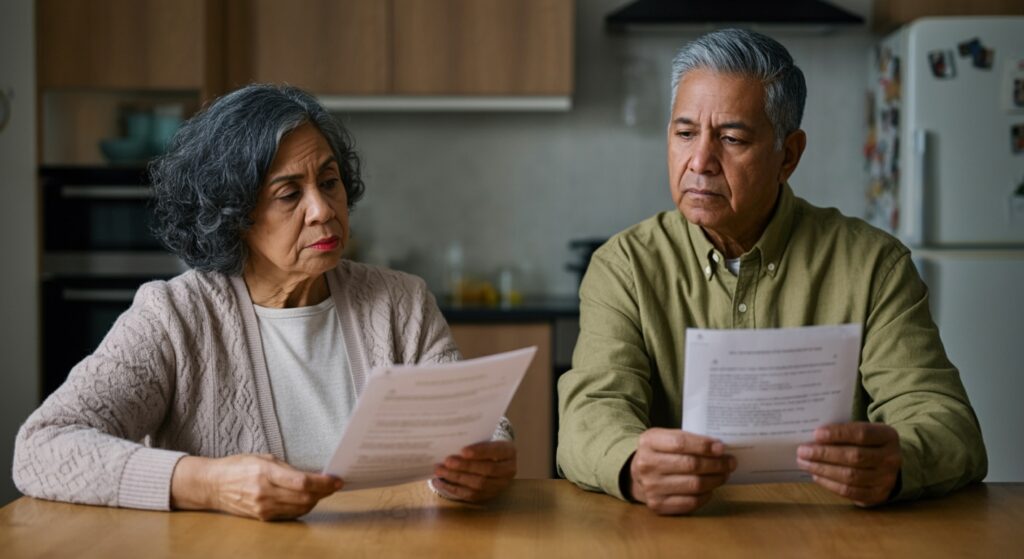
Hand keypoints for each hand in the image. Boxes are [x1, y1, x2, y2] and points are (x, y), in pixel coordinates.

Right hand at [171, 454, 342, 520]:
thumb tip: (313, 476)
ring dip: (316, 500)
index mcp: (265, 473)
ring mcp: (263, 507)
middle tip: (335, 485)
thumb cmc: (239, 466)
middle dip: (324, 492)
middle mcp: (265, 493)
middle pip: (305, 497)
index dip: (323, 483)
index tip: (336, 479)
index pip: (302, 482)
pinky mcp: (262, 517)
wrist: (213, 485)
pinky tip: (309, 498)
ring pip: (300, 507)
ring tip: (324, 491)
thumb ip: (288, 469)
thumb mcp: (264, 458)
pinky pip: (290, 514)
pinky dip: (303, 506)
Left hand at [431, 440, 515, 501]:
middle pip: (487, 470)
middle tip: (447, 461)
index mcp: (509, 452)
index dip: (480, 452)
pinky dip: (454, 489)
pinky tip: (441, 482)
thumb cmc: (486, 446)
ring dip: (457, 478)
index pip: (496, 451)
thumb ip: (474, 441)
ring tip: (440, 471)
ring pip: (479, 484)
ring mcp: (500, 485)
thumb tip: (451, 443)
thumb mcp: (486, 439)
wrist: (495, 460)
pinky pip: (471, 495)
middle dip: (465, 466)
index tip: (463, 450)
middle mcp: (508, 470)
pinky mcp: (489, 496)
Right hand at [627, 428, 735, 514]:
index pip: (680, 442)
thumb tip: (719, 448)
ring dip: (715, 480)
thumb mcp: (665, 437)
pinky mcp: (657, 505)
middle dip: (716, 464)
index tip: (721, 448)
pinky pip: (690, 502)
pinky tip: (710, 488)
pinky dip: (706, 495)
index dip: (704, 446)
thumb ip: (687, 439)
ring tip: (724, 474)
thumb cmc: (659, 453)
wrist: (636, 475)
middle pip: (690, 465)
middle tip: (730, 462)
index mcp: (648, 442)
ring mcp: (650, 487)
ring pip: (694, 485)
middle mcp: (646, 465)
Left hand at [797, 422, 901, 506]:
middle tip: (802, 451)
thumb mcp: (864, 431)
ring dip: (823, 469)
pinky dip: (829, 484)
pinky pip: (850, 491)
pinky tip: (816, 475)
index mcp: (888, 436)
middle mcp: (891, 458)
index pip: (862, 434)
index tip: (815, 434)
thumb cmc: (867, 444)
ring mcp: (886, 479)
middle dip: (824, 454)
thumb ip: (844, 432)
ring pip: (850, 476)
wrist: (889, 465)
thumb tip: (814, 438)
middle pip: (854, 456)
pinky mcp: (877, 495)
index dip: (838, 434)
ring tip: (804, 463)